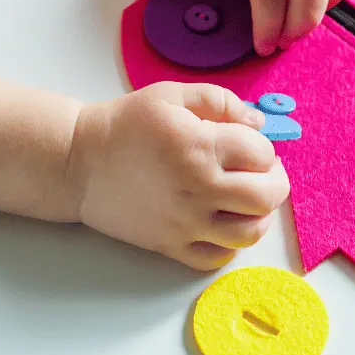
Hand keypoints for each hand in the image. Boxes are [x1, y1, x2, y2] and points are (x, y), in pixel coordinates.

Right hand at [69, 82, 289, 270]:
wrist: (79, 162)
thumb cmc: (126, 125)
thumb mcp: (172, 96)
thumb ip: (220, 101)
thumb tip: (259, 122)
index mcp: (200, 146)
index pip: (262, 154)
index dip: (263, 147)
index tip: (250, 145)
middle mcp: (197, 188)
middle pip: (266, 197)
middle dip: (275, 182)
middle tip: (263, 173)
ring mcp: (184, 222)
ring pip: (248, 234)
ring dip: (258, 216)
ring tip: (246, 201)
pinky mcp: (169, 246)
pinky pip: (216, 258)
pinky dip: (228, 245)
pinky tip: (221, 224)